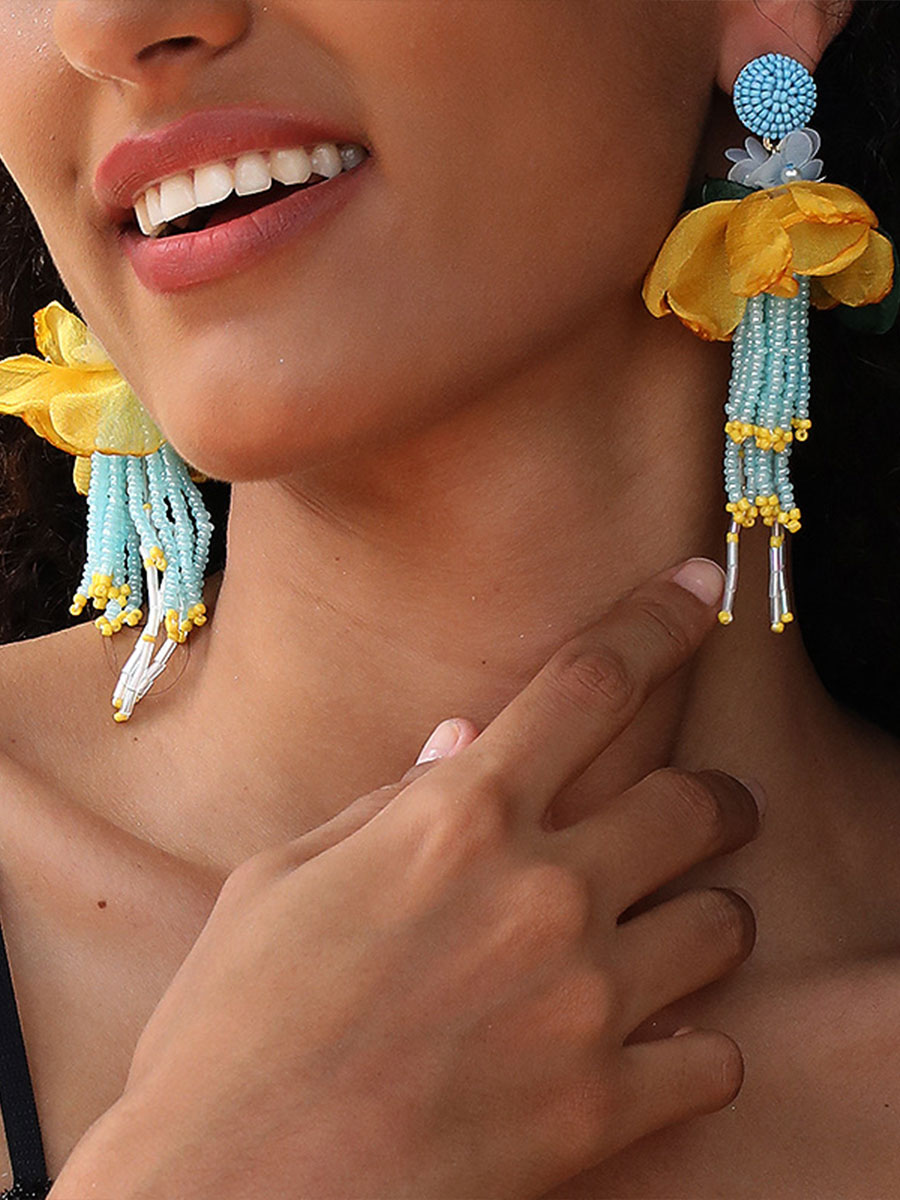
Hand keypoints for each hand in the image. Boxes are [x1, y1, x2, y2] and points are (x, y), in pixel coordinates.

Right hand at [51, 557, 761, 1199]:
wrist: (230, 1193)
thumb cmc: (233, 1028)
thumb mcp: (281, 881)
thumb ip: (386, 806)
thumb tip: (457, 747)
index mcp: (457, 818)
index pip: (590, 680)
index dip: (658, 619)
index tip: (703, 585)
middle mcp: (540, 891)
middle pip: (693, 802)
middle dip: (718, 799)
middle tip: (709, 812)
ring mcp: (583, 1001)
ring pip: (725, 923)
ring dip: (710, 914)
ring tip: (678, 927)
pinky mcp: (604, 1109)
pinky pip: (715, 1056)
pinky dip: (697, 1044)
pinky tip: (656, 1042)